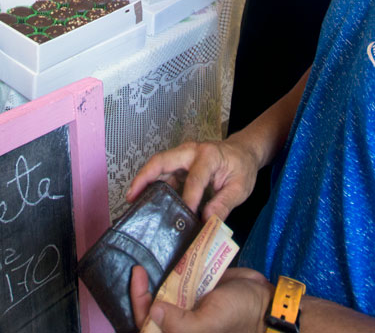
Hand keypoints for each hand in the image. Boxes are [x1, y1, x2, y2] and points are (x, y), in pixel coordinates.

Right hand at [125, 138, 258, 221]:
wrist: (243, 152)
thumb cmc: (242, 167)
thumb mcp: (240, 188)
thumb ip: (224, 204)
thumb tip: (207, 221)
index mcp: (208, 155)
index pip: (195, 178)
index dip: (189, 198)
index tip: (186, 216)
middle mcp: (190, 152)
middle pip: (162, 161)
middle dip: (144, 177)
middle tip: (131, 196)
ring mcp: (182, 157)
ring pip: (158, 166)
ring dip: (144, 181)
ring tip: (133, 201)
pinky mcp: (179, 165)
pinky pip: (163, 173)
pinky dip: (153, 186)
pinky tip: (147, 201)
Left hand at [130, 265, 272, 332]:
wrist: (266, 300)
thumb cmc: (241, 316)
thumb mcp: (209, 322)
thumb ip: (179, 323)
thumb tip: (154, 310)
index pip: (148, 324)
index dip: (139, 303)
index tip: (139, 277)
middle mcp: (181, 323)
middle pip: (152, 309)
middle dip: (143, 291)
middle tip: (141, 269)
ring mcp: (188, 306)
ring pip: (163, 293)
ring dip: (156, 278)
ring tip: (149, 259)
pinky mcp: (196, 290)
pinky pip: (178, 280)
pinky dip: (172, 269)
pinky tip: (167, 256)